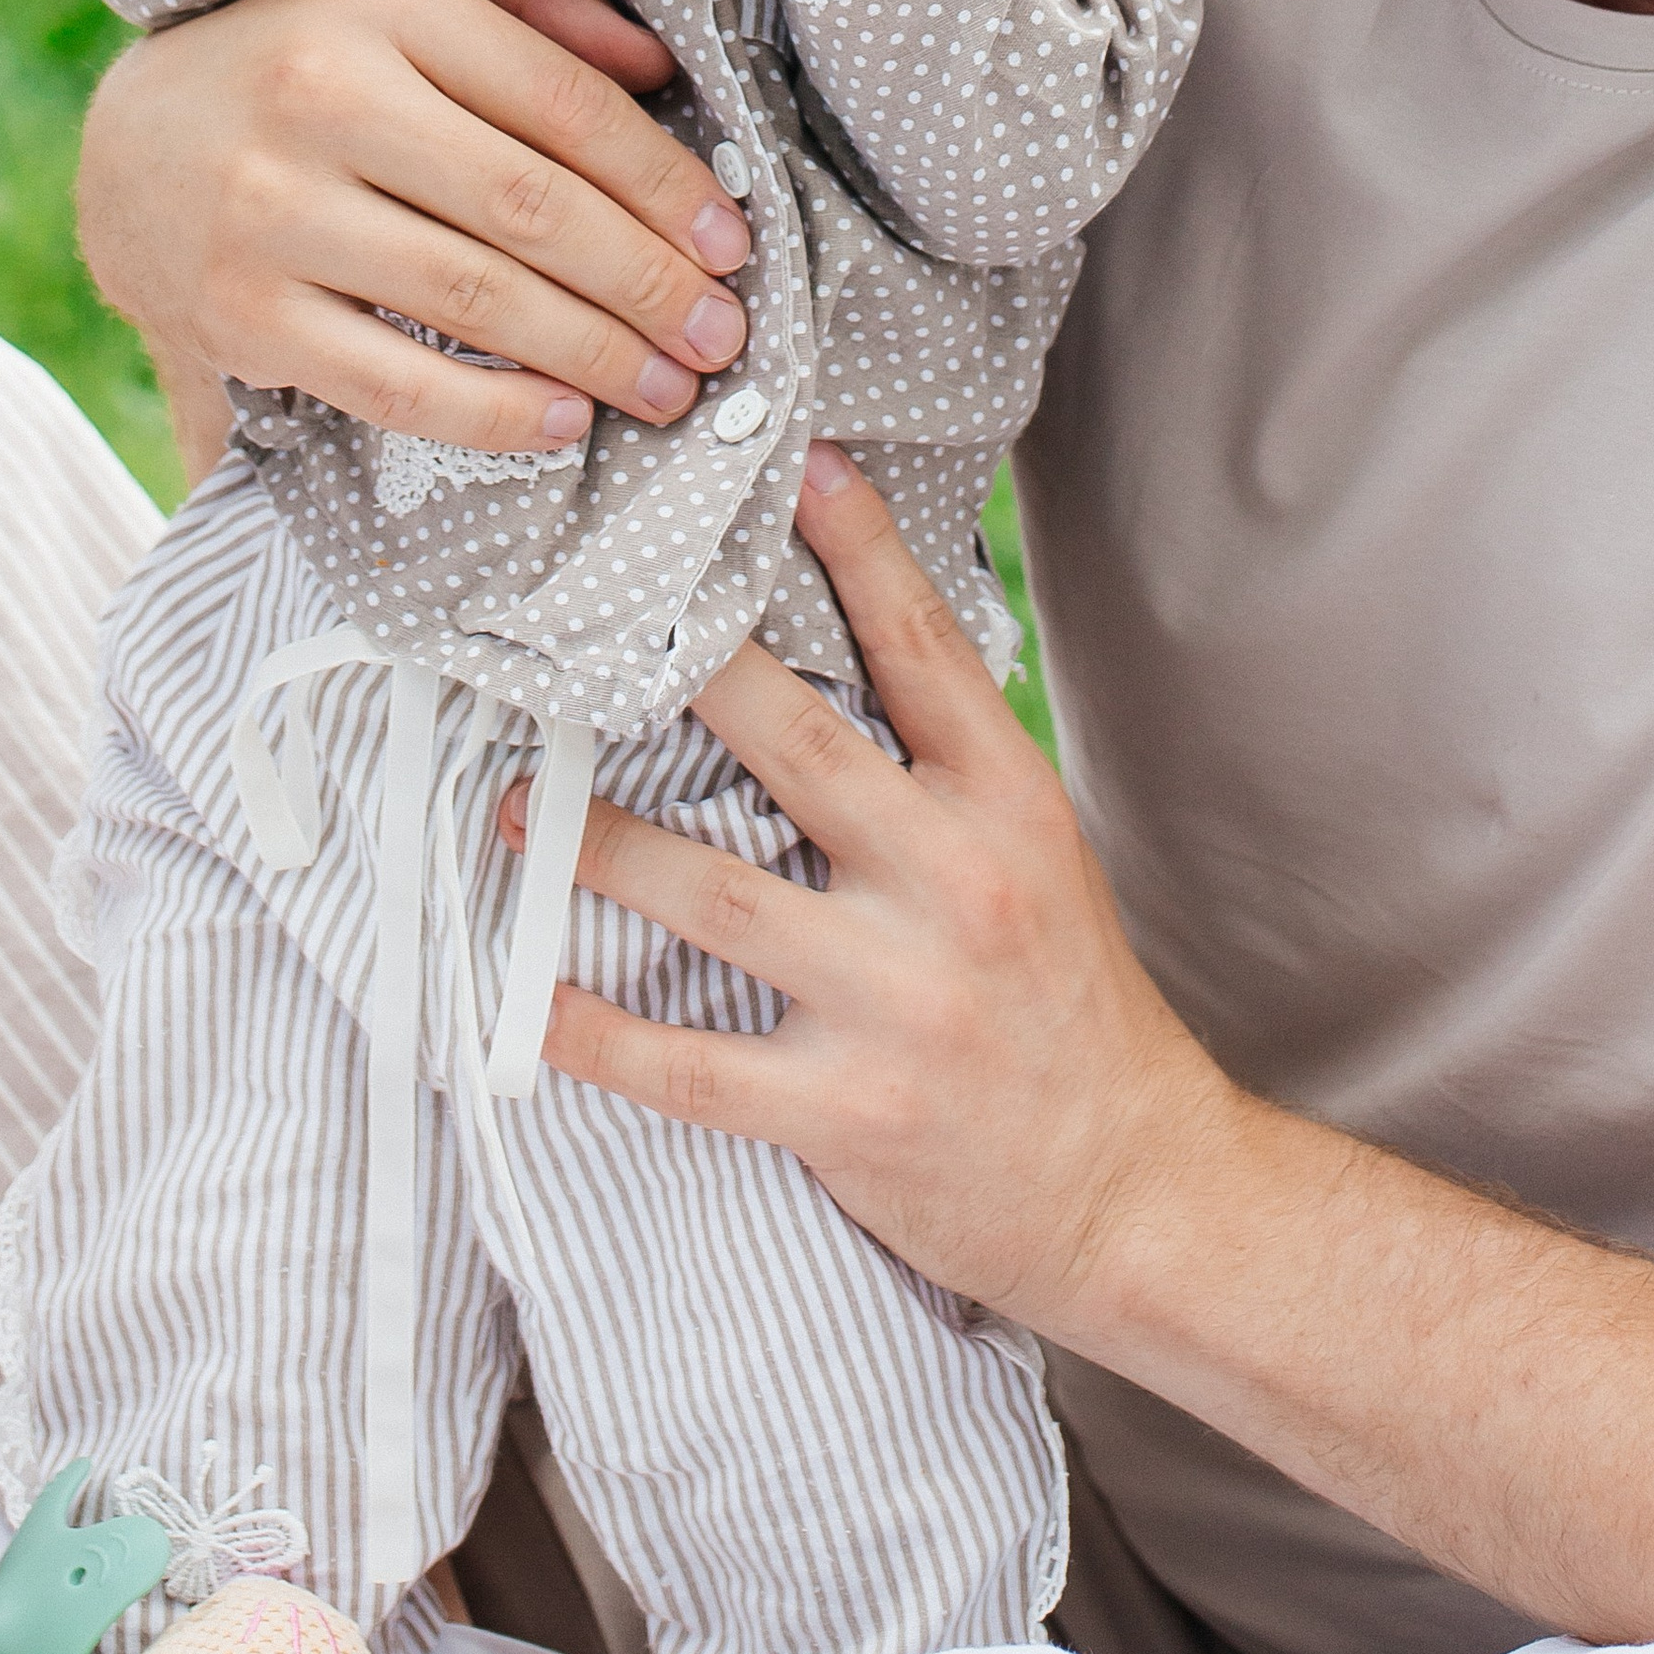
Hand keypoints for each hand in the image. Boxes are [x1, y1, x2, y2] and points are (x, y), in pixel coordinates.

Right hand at [76, 0, 751, 471]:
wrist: (125, 144)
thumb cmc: (307, 56)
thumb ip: (533, 2)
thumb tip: (657, 68)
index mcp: (382, 2)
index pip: (562, 102)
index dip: (663, 183)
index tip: (731, 241)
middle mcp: (322, 96)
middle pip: (531, 206)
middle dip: (647, 282)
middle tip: (723, 333)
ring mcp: (272, 211)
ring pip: (475, 298)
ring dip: (594, 353)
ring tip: (669, 386)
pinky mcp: (239, 313)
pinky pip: (392, 381)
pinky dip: (491, 411)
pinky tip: (562, 420)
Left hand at [519, 446, 1239, 1335]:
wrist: (1133, 1190)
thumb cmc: (1067, 1004)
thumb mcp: (1036, 853)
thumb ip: (942, 763)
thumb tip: (844, 642)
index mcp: (1006, 804)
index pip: (923, 649)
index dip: (858, 547)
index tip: (794, 462)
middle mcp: (953, 883)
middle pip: (793, 742)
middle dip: (685, 667)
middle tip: (588, 614)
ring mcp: (896, 998)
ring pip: (714, 895)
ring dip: (599, 844)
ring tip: (521, 805)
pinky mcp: (845, 1108)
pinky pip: (687, 1066)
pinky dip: (594, 1033)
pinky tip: (522, 1001)